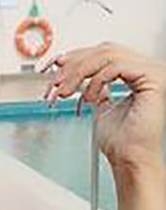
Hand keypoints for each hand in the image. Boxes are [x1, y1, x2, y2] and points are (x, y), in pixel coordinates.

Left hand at [40, 41, 165, 167]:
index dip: (79, 55)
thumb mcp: (99, 104)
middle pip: (106, 50)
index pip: (107, 52)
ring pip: (108, 55)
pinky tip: (89, 97)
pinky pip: (116, 66)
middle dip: (75, 64)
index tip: (57, 64)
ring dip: (80, 72)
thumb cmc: (120, 141)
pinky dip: (96, 80)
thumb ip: (92, 84)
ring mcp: (153, 71)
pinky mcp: (153, 77)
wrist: (130, 159)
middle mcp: (148, 68)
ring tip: (65, 90)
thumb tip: (73, 71)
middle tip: (56, 80)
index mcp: (138, 72)